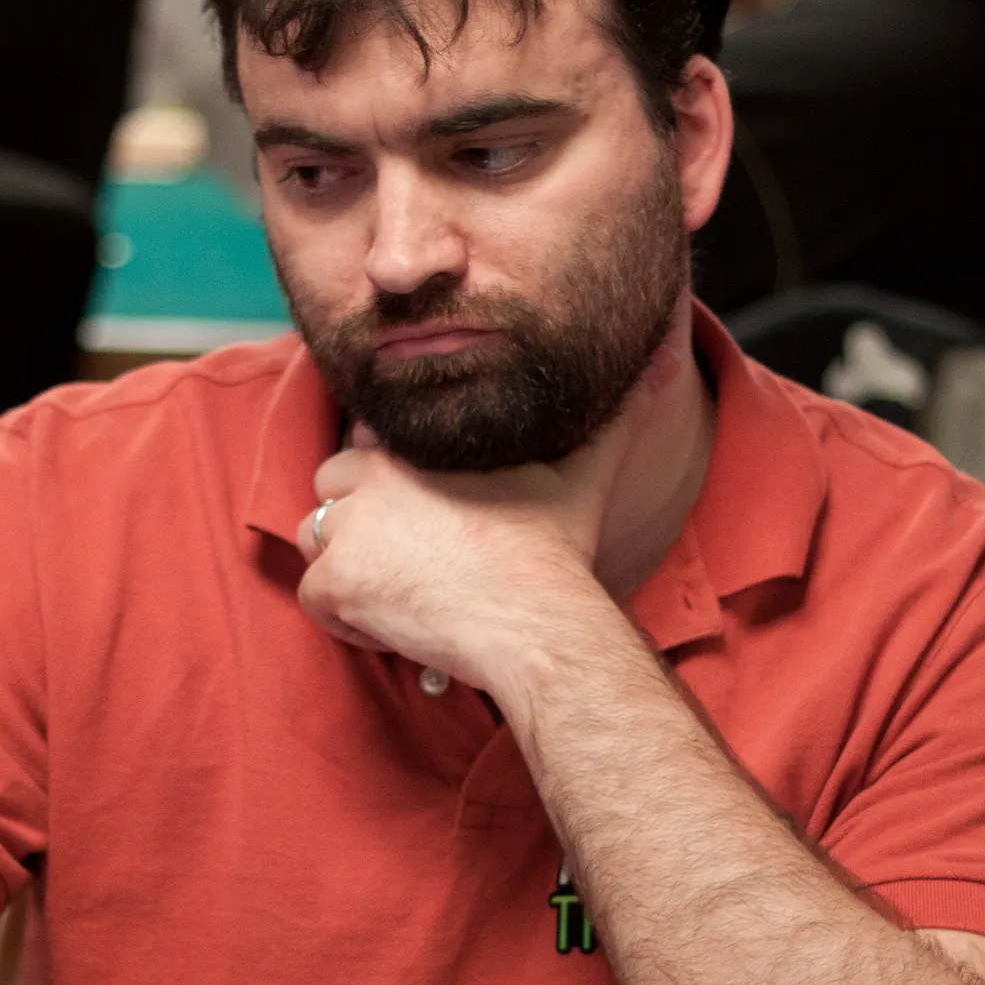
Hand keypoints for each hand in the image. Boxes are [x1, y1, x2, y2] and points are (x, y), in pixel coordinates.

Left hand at [295, 429, 611, 694]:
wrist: (535, 620)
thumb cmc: (555, 553)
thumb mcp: (585, 473)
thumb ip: (613, 418)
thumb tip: (668, 359)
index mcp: (417, 443)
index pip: (366, 441)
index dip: (388, 480)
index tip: (419, 514)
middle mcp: (373, 474)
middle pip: (331, 483)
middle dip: (358, 519)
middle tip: (407, 558)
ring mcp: (349, 527)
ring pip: (316, 538)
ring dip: (347, 566)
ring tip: (401, 591)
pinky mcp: (337, 581)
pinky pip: (316, 598)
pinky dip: (345, 619)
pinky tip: (395, 625)